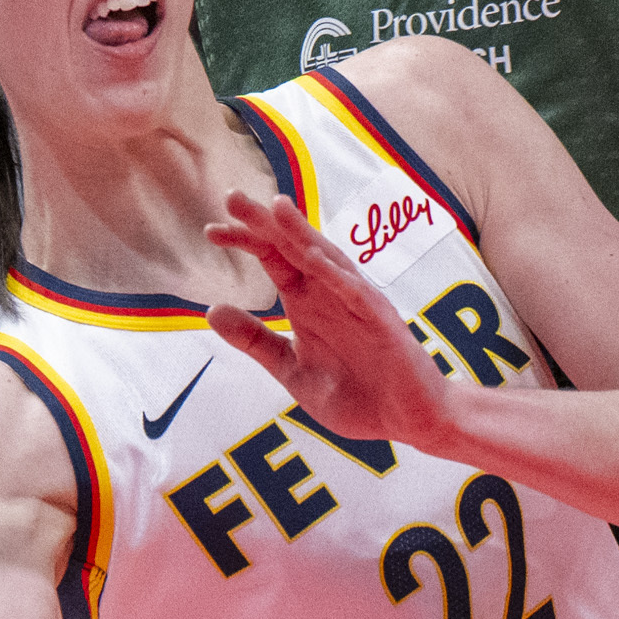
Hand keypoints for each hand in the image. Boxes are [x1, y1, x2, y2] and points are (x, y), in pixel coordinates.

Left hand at [205, 189, 452, 454]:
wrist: (407, 420)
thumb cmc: (356, 395)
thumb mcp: (292, 370)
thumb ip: (256, 341)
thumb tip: (211, 310)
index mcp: (308, 302)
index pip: (272, 258)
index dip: (244, 241)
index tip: (210, 231)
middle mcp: (330, 293)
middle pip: (293, 247)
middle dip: (264, 223)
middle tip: (231, 198)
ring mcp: (357, 302)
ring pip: (327, 259)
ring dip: (300, 234)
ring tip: (275, 207)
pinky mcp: (381, 320)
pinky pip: (355, 292)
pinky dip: (334, 274)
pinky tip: (311, 256)